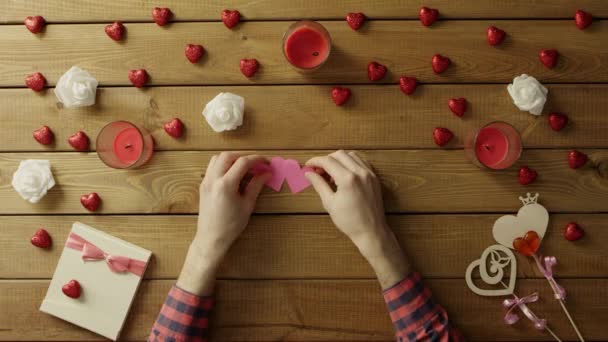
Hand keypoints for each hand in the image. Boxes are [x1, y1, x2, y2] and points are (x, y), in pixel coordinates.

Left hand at [177, 152, 269, 294]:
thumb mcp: (247, 205)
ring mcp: (206, 181)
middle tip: (256, 164)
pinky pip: (212, 167)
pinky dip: (223, 164)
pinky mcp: (203, 185)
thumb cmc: (231, 225)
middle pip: (228, 155)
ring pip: (217, 158)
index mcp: (226, 184)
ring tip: (244, 167)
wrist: (211, 238)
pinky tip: (232, 174)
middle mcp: (213, 179)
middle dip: (244, 156)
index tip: (267, 162)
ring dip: (232, 158)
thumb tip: (267, 173)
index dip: (257, 159)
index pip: (243, 162)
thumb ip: (256, 185)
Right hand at [305, 150, 409, 288]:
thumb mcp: (329, 203)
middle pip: (339, 154)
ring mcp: (369, 173)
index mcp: (347, 179)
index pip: (328, 161)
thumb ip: (319, 184)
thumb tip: (308, 173)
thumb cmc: (348, 221)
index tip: (307, 166)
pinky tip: (344, 174)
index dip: (315, 161)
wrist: (371, 231)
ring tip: (331, 173)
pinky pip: (361, 161)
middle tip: (318, 171)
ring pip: (351, 155)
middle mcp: (360, 172)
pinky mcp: (374, 177)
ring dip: (338, 159)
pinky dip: (350, 162)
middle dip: (326, 159)